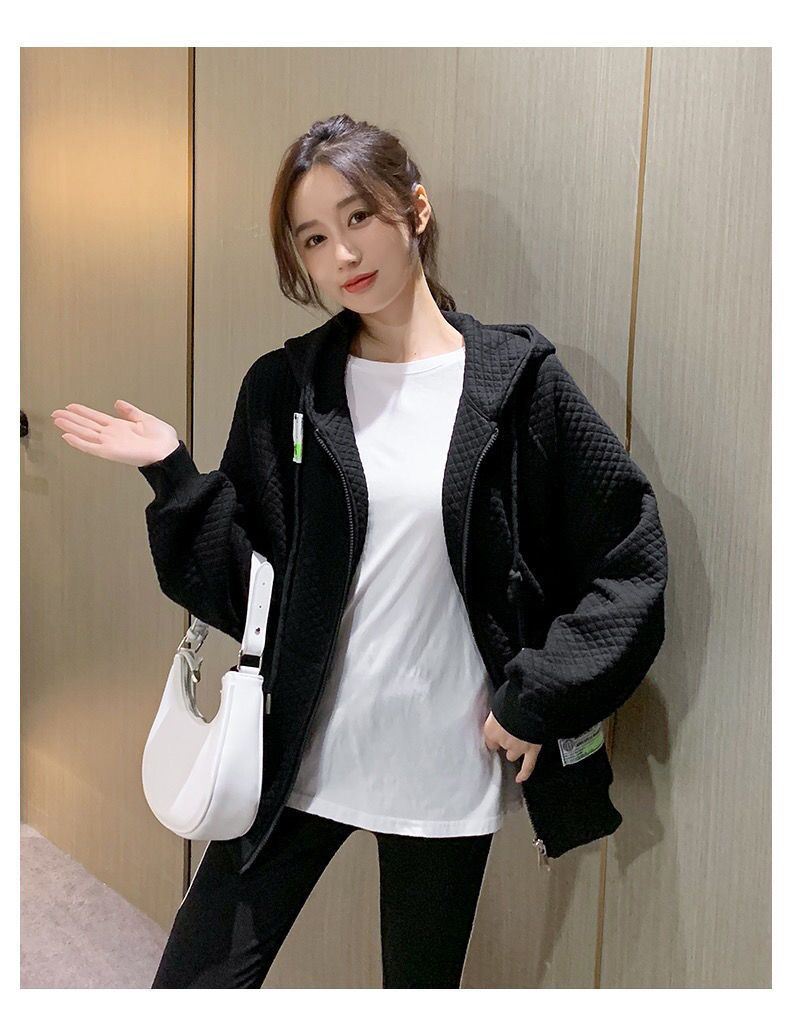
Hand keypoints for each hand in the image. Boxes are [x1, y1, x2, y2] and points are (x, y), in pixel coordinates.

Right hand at [50, 400, 179, 467]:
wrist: (167, 452)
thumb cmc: (162, 440)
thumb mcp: (145, 418)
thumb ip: (130, 411)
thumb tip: (119, 403)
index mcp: (120, 427)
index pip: (96, 417)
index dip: (83, 412)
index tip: (71, 407)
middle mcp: (113, 435)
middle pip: (86, 424)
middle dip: (71, 418)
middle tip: (56, 413)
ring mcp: (110, 443)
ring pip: (85, 433)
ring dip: (70, 426)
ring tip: (57, 420)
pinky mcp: (109, 451)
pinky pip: (90, 446)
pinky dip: (78, 442)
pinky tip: (67, 436)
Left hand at [483, 710, 541, 782]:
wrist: (528, 703)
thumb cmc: (513, 700)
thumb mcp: (498, 703)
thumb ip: (497, 713)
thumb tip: (499, 709)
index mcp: (491, 729)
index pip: (489, 739)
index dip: (493, 737)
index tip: (494, 737)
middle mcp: (503, 740)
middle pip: (502, 746)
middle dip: (505, 741)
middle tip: (510, 734)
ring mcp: (517, 747)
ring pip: (513, 754)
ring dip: (515, 750)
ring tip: (519, 741)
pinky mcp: (531, 750)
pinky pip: (528, 766)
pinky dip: (524, 773)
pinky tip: (520, 777)